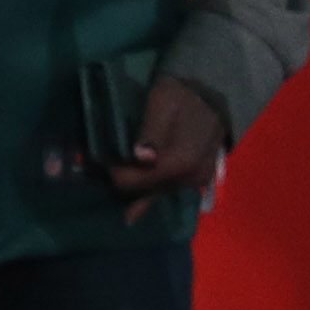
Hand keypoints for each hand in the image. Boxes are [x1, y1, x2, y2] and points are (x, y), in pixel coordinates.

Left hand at [104, 73, 229, 212]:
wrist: (213, 94)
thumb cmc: (184, 94)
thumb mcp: (163, 101)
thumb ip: (151, 131)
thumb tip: (141, 157)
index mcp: (180, 161)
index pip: (134, 181)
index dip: (113, 172)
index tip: (98, 160)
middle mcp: (189, 178)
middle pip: (143, 190)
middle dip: (120, 180)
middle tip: (96, 169)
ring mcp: (194, 182)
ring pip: (155, 193)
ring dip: (133, 187)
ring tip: (108, 180)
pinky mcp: (196, 180)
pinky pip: (168, 191)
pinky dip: (148, 197)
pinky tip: (132, 215)